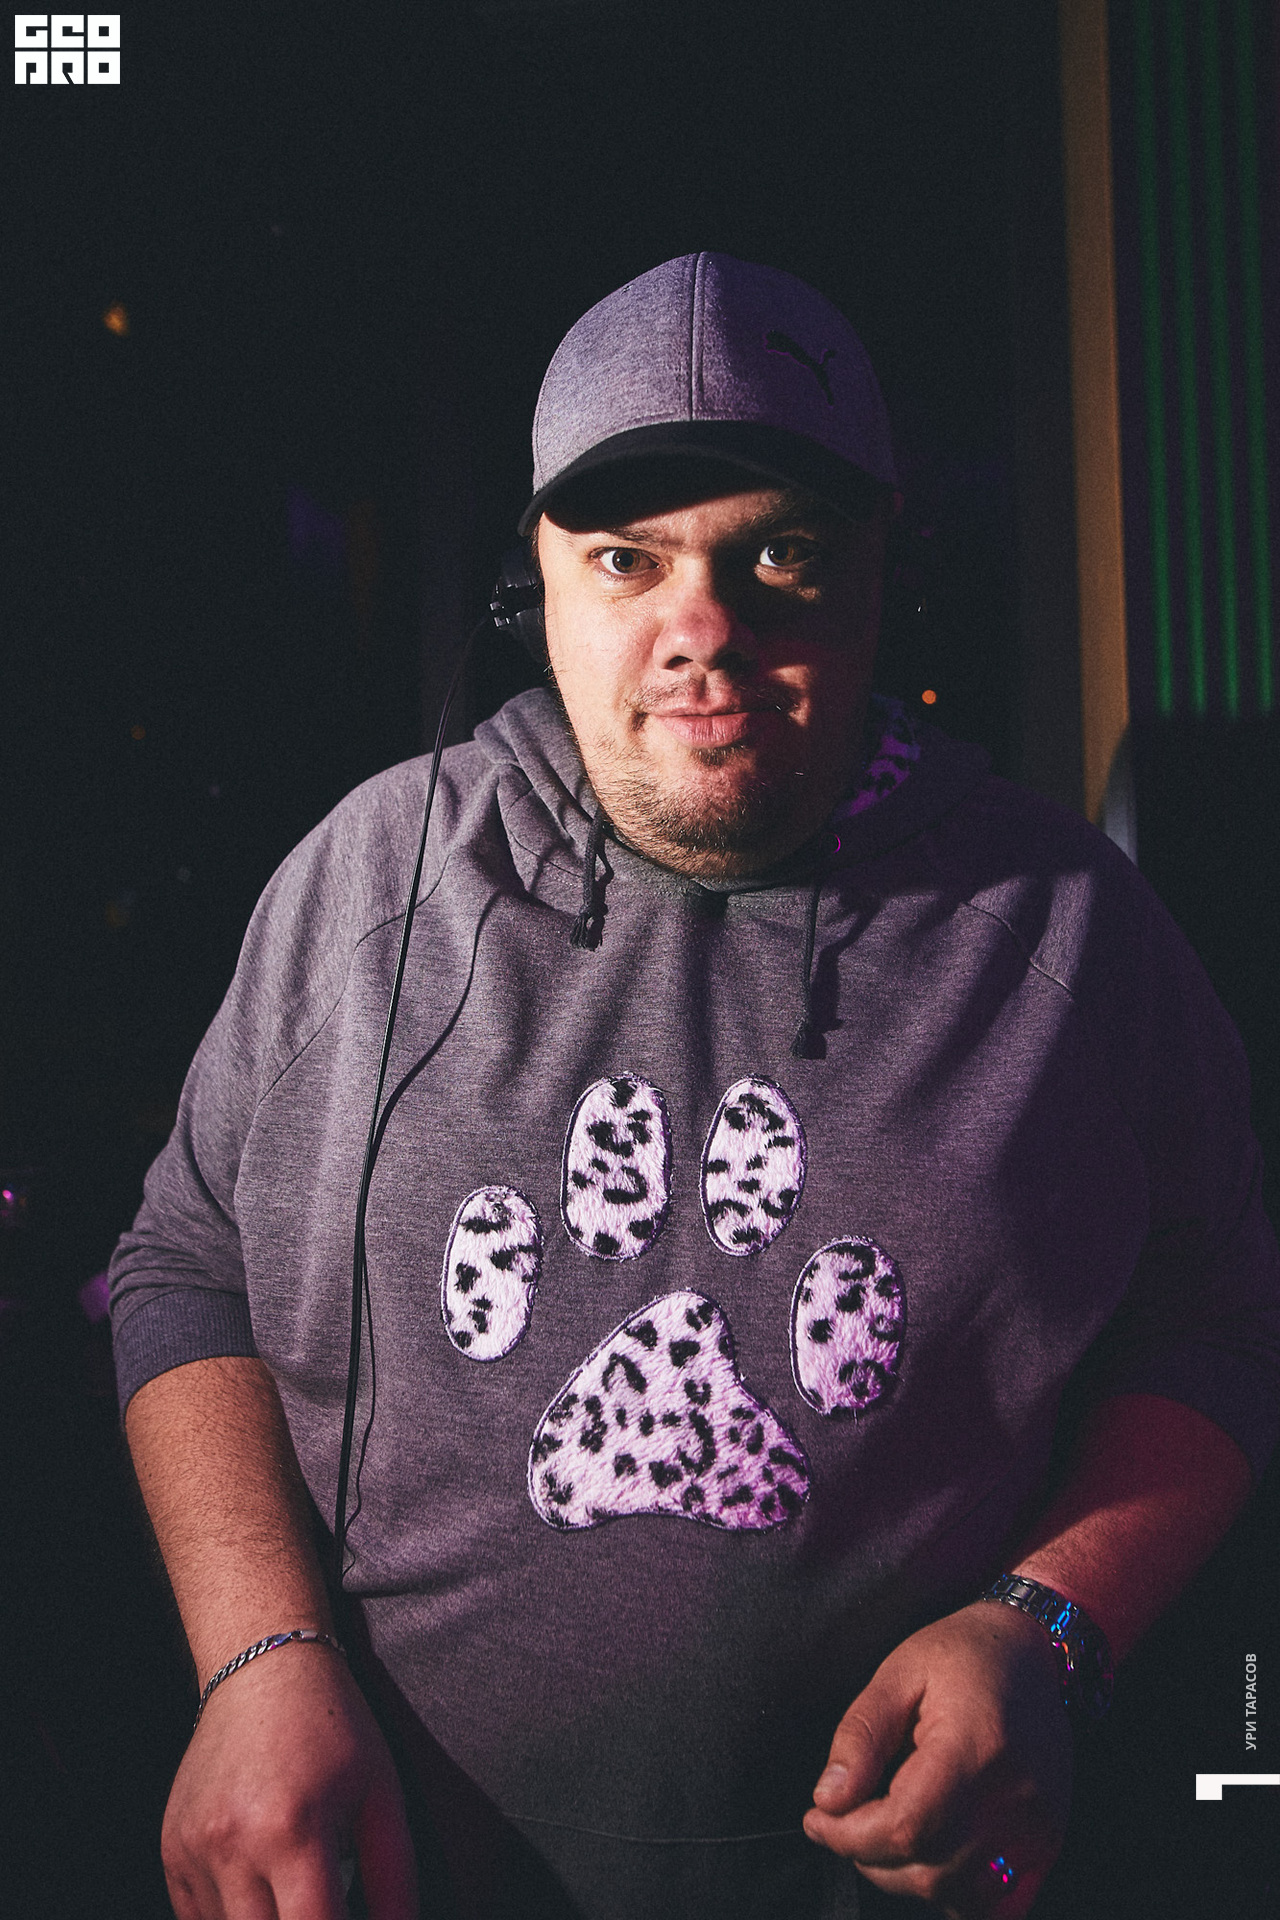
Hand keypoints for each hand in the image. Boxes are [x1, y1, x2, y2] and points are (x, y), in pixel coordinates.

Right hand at [161, 1640, 417, 1918]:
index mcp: (294, 1831)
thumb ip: (394, 1880)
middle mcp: (234, 1845)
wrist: (265, 1667)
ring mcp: (194, 1850)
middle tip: (322, 1901)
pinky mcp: (171, 1850)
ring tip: (294, 1886)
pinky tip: (261, 1887)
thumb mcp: (383, 1795)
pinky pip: (196, 1919)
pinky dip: (231, 1916)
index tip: (349, 1916)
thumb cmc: (333, 1727)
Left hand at [802, 1602, 1072, 1917]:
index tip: (817, 1817)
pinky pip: (997, 1906)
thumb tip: (829, 1800)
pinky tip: (931, 1854)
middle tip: (845, 1818)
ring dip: (906, 1877)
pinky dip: (955, 1894)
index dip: (849, 1835)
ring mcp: (1038, 1829)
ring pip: (958, 1896)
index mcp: (976, 1746)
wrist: (1034, 1652)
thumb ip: (861, 1736)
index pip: (906, 1826)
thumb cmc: (962, 1654)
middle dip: (868, 1855)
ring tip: (885, 1828)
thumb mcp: (898, 1672)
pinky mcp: (1046, 1844)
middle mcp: (1016, 1798)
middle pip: (928, 1870)